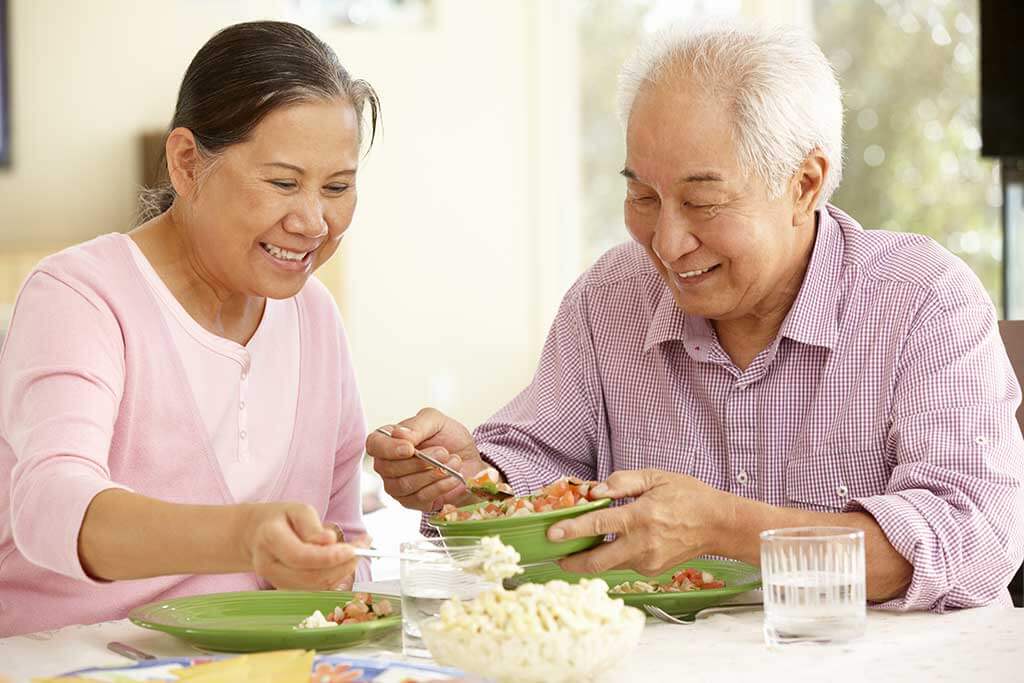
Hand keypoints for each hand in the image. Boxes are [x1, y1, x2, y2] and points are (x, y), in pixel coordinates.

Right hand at [240, 502, 357, 589]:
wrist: (257, 536)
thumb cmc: (280, 519)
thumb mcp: (296, 510)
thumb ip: (312, 526)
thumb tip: (330, 541)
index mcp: (270, 540)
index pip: (301, 556)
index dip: (329, 557)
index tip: (352, 549)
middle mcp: (269, 566)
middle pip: (310, 576)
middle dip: (342, 565)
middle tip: (362, 547)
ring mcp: (276, 582)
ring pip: (315, 586)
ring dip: (342, 571)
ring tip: (358, 550)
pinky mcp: (288, 590)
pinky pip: (316, 589)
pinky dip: (336, 576)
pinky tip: (346, 561)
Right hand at [366, 407, 492, 511]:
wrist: (470, 459)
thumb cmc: (449, 438)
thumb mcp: (436, 421)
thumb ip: (417, 425)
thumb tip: (398, 434)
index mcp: (388, 440)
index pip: (374, 445)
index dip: (389, 448)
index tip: (410, 448)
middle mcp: (387, 464)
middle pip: (388, 468)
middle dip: (420, 461)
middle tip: (444, 452)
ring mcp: (397, 486)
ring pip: (404, 485)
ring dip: (432, 473)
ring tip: (453, 462)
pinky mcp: (412, 502)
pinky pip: (419, 498)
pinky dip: (440, 486)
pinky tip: (453, 477)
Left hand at [547, 469, 730, 575]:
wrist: (718, 524)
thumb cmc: (688, 497)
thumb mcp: (655, 477)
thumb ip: (622, 482)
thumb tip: (594, 492)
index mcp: (641, 517)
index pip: (598, 526)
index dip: (572, 530)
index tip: (552, 534)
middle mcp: (642, 544)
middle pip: (597, 561)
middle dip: (572, 562)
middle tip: (556, 555)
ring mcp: (648, 561)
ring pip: (609, 565)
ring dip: (590, 559)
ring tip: (577, 548)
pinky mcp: (652, 570)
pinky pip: (624, 564)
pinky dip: (611, 557)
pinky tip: (608, 546)